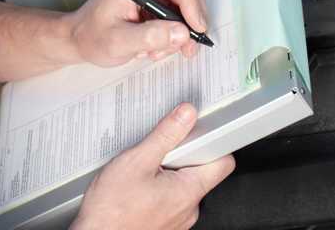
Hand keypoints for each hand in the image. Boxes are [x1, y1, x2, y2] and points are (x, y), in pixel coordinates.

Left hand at [68, 0, 210, 66]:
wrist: (80, 38)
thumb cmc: (91, 35)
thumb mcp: (118, 41)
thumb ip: (150, 36)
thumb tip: (181, 33)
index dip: (192, 2)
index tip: (195, 27)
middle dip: (190, 21)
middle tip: (186, 47)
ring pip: (187, 3)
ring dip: (180, 31)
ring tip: (158, 49)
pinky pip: (179, 13)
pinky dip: (174, 33)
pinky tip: (157, 45)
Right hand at [72, 103, 234, 229]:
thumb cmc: (111, 211)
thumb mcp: (137, 161)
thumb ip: (165, 135)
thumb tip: (186, 115)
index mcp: (189, 191)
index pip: (222, 162)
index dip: (213, 142)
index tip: (197, 130)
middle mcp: (189, 208)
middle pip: (200, 171)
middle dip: (182, 155)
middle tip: (158, 150)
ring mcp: (177, 219)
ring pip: (182, 186)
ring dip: (166, 173)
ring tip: (142, 170)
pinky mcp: (164, 225)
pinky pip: (169, 200)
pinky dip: (157, 189)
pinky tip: (137, 187)